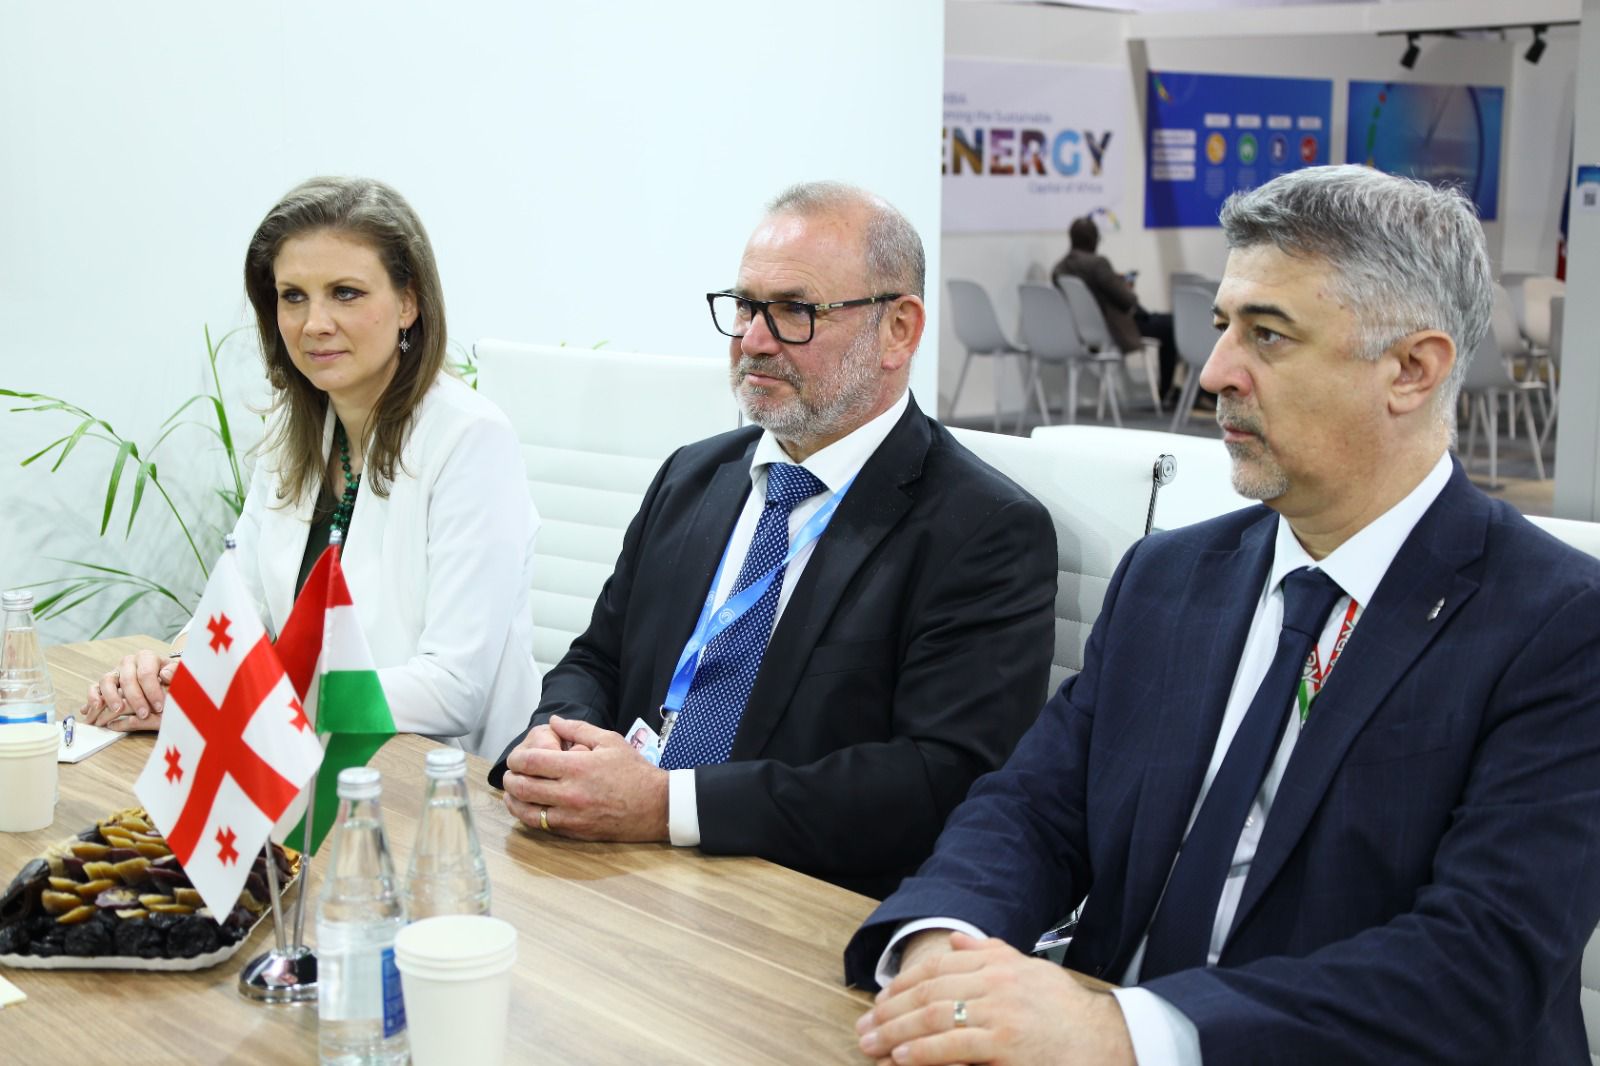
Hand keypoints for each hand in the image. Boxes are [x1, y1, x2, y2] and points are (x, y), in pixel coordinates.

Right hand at [81, 651, 177, 730]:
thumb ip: (176, 672)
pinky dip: (93, 697)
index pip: (147, 673)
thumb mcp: (179, 672)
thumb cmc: (170, 677)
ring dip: (111, 696)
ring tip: (117, 710)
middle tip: (143, 714)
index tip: (159, 707)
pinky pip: (94, 687)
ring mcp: (115, 672)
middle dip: (136, 698)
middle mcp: (128, 662)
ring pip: (107, 680)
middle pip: (127, 678)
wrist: (161, 677)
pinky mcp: (105, 683)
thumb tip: (164, 674)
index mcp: (146, 657)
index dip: (153, 691)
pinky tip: (94, 708)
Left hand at [501, 715, 668, 841]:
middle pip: (522, 787)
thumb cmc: (634, 771)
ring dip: (514, 801)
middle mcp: (569, 793)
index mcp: (576, 767)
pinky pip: (542, 826)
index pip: (530, 763)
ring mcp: (571, 816)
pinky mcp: (575, 832)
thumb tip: (553, 721)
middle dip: (510, 779)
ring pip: (527, 811)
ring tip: (512, 793)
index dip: (516, 759)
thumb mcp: (609, 740)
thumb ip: (578, 729)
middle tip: (511, 774)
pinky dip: (530, 816)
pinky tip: (529, 808)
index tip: (515, 758)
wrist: (656, 805)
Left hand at [855, 931, 1133, 1065]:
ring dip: (897, 1032)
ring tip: (872, 1044)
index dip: (903, 983)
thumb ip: (991, 952)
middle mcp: (997, 981)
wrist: (1106, 1041)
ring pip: (934, 1017)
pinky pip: (953, 1046)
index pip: (938, 966)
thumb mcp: (1030, 971)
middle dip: (891, 1010)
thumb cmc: (1066, 1012)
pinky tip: (901, 1058)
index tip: (880, 1001)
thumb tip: (955, 939)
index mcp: (999, 962)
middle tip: (865, 1027)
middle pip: (929, 991)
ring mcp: (1001, 1012)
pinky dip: (922, 1052)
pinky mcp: (1005, 1044)